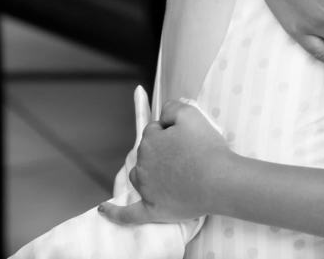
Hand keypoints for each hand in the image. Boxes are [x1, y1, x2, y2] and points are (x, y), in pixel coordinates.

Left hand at [100, 101, 229, 224]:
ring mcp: (145, 189)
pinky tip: (103, 209)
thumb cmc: (207, 147)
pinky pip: (127, 214)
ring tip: (172, 174)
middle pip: (147, 152)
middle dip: (162, 151)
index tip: (187, 138)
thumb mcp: (191, 114)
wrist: (220, 180)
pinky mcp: (152, 210)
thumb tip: (163, 115)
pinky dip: (114, 212)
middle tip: (188, 154)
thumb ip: (172, 108)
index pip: (154, 131)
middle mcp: (143, 164)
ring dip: (148, 172)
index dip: (172, 132)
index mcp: (150, 140)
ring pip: (139, 176)